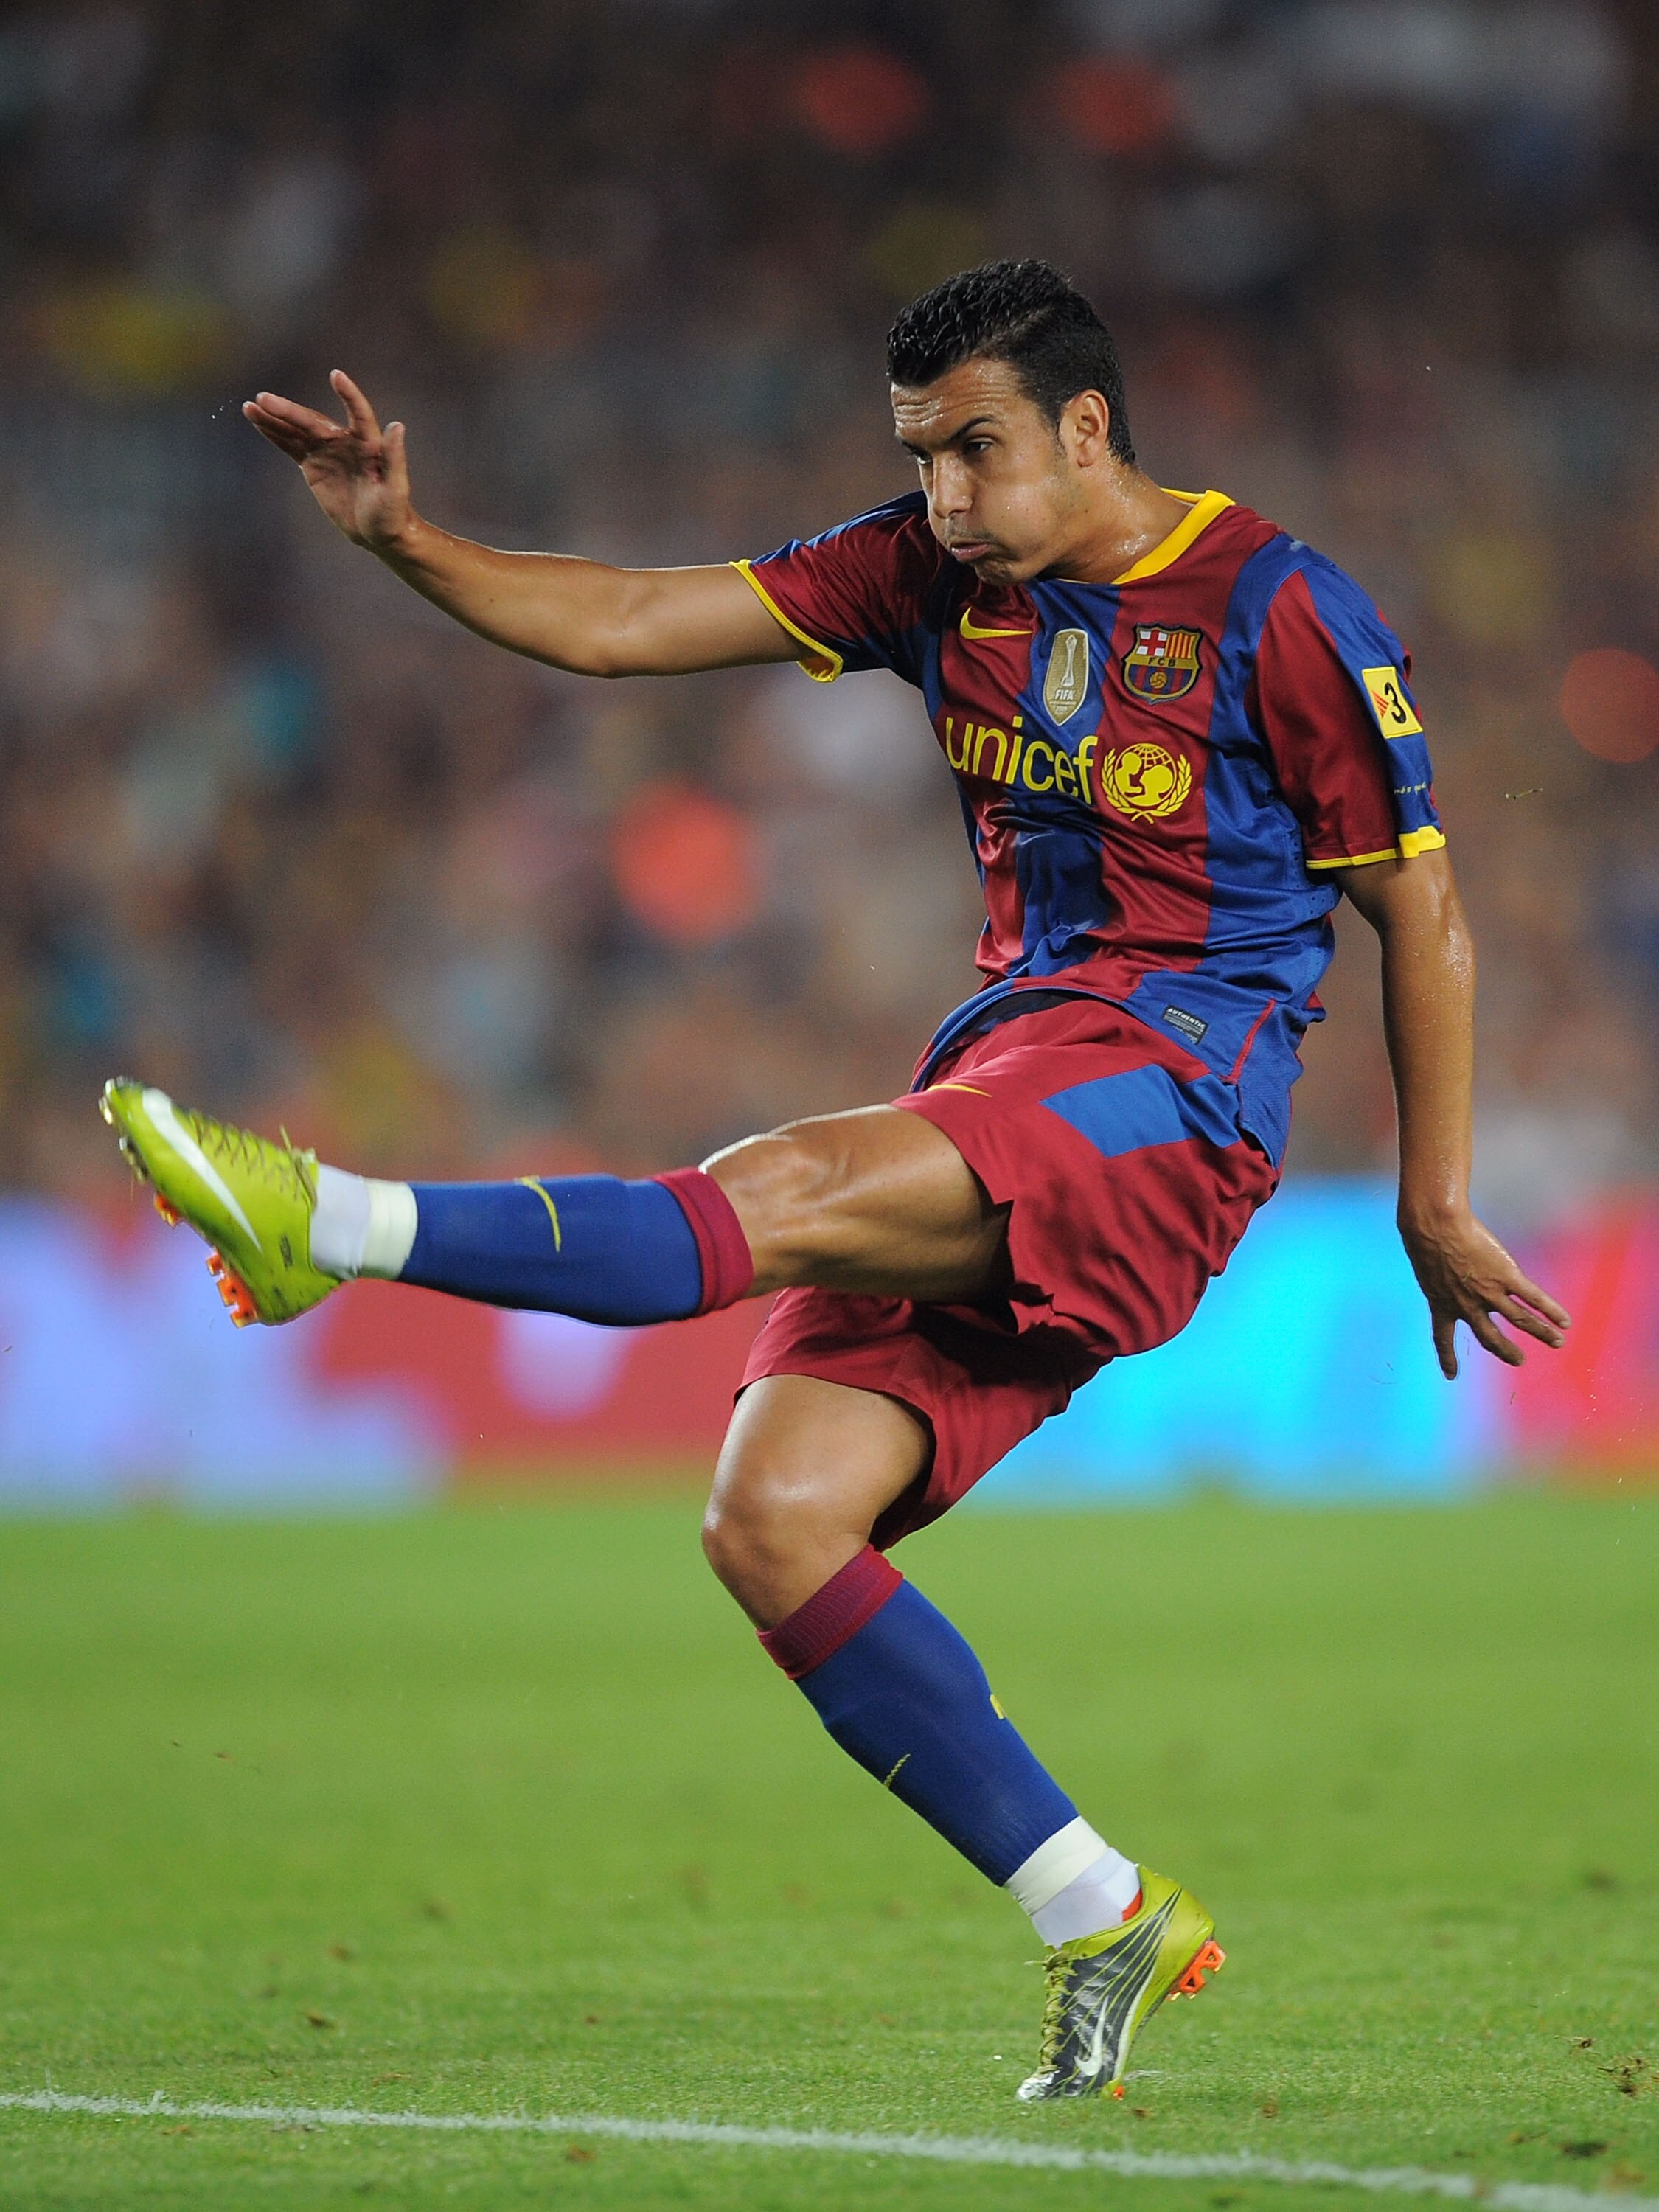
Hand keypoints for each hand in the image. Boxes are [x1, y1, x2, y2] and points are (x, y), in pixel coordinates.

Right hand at [242, 371, 413, 550]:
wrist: (377, 531)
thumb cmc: (392, 512)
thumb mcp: (396, 488)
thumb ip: (394, 457)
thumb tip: (397, 425)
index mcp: (368, 443)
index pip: (358, 413)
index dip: (349, 395)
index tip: (336, 376)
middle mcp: (345, 441)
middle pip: (314, 421)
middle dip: (288, 411)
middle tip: (263, 399)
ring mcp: (327, 451)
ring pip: (297, 430)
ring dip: (274, 418)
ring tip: (251, 405)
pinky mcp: (314, 464)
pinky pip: (291, 445)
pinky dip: (274, 433)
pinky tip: (256, 420)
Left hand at [1398, 1207, 1569, 1377]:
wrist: (1435, 1225)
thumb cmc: (1423, 1235)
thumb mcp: (1423, 1262)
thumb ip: (1433, 1272)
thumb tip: (1430, 1260)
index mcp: (1440, 1303)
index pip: (1442, 1337)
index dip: (1446, 1357)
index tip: (1450, 1375)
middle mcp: (1466, 1305)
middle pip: (1489, 1337)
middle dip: (1505, 1351)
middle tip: (1518, 1361)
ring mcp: (1488, 1293)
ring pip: (1520, 1320)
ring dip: (1540, 1333)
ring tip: (1557, 1343)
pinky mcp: (1506, 1276)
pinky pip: (1533, 1298)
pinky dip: (1551, 1310)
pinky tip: (1565, 1321)